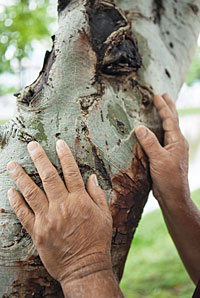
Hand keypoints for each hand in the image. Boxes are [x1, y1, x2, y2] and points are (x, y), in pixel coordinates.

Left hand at [7, 140, 112, 283]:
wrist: (84, 267)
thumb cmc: (97, 241)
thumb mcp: (105, 216)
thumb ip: (97, 195)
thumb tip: (91, 177)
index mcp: (79, 201)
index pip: (71, 172)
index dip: (64, 155)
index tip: (58, 143)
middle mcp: (62, 206)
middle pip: (48, 177)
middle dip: (39, 158)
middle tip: (31, 145)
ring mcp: (47, 219)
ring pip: (31, 193)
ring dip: (21, 177)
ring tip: (12, 164)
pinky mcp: (37, 232)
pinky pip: (24, 214)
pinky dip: (16, 202)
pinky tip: (11, 191)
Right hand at [135, 94, 189, 204]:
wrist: (173, 196)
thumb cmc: (169, 179)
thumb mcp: (158, 159)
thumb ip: (149, 143)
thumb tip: (140, 127)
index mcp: (177, 141)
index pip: (169, 119)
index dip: (163, 107)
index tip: (157, 95)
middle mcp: (176, 143)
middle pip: (173, 121)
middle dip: (168, 107)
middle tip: (163, 95)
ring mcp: (172, 149)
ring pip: (168, 129)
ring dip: (165, 117)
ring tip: (162, 108)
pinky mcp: (167, 156)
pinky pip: (163, 138)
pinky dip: (159, 129)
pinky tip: (155, 131)